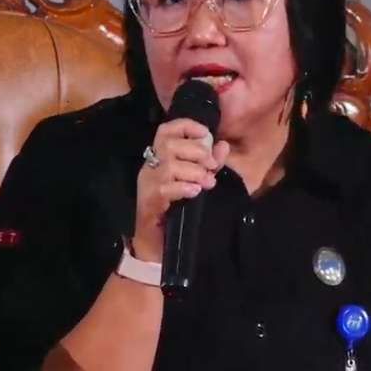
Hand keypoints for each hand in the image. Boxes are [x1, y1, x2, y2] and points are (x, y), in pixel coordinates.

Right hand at [132, 119, 229, 261]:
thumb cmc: (174, 211)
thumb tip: (223, 145)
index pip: (166, 130)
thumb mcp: (195, 182)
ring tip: (207, 183)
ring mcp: (147, 184)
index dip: (186, 126)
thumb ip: (209, 164)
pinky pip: (164, 188)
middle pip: (169, 145)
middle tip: (211, 167)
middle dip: (196, 152)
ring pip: (169, 165)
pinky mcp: (148, 202)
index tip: (206, 134)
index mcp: (159, 159)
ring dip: (193, 172)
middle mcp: (150, 167)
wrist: (154, 244)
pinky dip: (183, 188)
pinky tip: (195, 192)